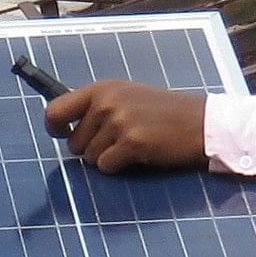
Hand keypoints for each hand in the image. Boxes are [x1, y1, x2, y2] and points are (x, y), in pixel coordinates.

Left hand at [39, 80, 208, 173]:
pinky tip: (139, 155)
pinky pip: (106, 167)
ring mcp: (119, 122)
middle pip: (73, 143)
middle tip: (120, 140)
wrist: (201, 123)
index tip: (63, 134)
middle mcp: (107, 102)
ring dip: (108, 158)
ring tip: (134, 145)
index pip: (55, 110)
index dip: (54, 128)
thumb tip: (59, 123)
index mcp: (102, 88)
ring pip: (89, 157)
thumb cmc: (164, 114)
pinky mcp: (132, 143)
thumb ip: (96, 106)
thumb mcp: (127, 96)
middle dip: (91, 148)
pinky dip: (119, 167)